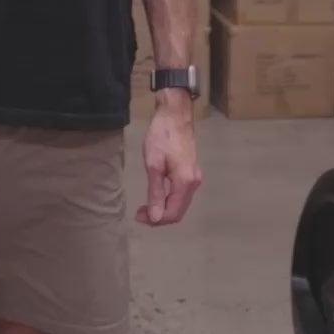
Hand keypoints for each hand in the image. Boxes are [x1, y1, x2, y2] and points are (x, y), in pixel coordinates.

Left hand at [136, 101, 201, 225]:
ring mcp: (195, 177)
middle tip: (140, 212)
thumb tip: (155, 217)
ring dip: (163, 208)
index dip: (155, 219)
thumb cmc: (162, 136)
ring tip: (146, 205)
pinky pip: (181, 193)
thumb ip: (155, 192)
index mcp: (185, 182)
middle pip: (178, 211)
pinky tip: (157, 195)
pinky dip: (169, 199)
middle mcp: (194, 183)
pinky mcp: (191, 171)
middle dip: (159, 216)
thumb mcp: (153, 164)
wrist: (174, 113)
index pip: (172, 213)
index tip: (138, 215)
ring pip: (180, 203)